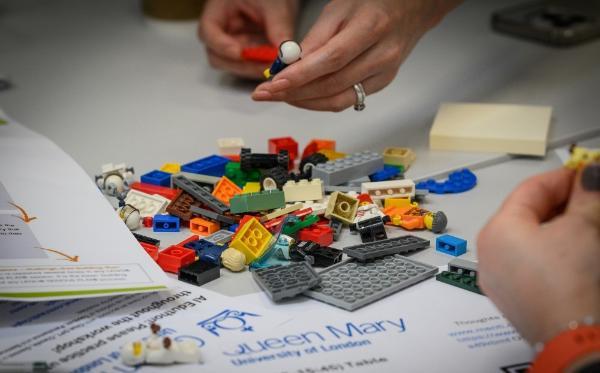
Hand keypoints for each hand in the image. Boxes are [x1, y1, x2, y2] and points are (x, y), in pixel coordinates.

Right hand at [198, 0, 298, 78]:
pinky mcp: (246, 53)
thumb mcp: (274, 6)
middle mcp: (221, 31)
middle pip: (217, 56)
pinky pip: (249, 66)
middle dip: (241, 64)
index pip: (208, 32)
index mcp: (218, 12)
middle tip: (263, 66)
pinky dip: (261, 67)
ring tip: (273, 64)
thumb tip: (283, 53)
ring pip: (233, 65)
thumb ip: (278, 28)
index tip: (241, 53)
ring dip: (253, 68)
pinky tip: (274, 64)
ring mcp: (232, 44)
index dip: (222, 46)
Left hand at [252, 0, 460, 110]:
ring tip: (279, 96)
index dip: (300, 76)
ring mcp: (384, 74)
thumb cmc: (373, 4)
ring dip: (304, 102)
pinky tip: (303, 97)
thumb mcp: (339, 9)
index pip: (330, 60)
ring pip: (338, 100)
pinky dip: (321, 102)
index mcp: (371, 29)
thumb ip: (315, 38)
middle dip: (294, 92)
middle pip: (332, 85)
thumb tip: (289, 65)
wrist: (412, 10)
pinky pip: (347, 101)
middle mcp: (381, 56)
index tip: (274, 84)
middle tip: (266, 93)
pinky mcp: (382, 85)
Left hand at [477, 165, 599, 344]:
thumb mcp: (583, 227)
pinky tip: (574, 252)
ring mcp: (497, 277)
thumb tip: (591, 175)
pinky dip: (550, 251)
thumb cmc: (569, 286)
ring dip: (558, 227)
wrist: (572, 336)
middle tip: (589, 198)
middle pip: (526, 213)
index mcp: (496, 229)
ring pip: (528, 239)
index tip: (586, 174)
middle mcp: (489, 252)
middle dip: (562, 203)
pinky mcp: (512, 296)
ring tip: (586, 225)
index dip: (563, 178)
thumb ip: (587, 194)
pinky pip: (528, 261)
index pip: (530, 189)